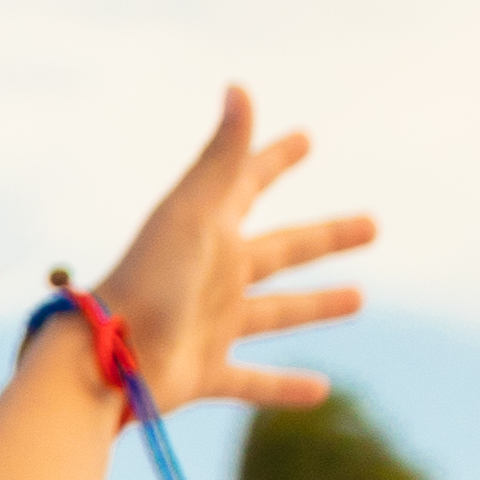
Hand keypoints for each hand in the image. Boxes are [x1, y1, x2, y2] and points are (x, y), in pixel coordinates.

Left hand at [76, 86, 375, 420]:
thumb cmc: (150, 280)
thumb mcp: (193, 214)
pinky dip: (285, 387)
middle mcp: (212, 276)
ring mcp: (208, 325)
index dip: (275, 159)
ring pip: (275, 313)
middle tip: (373, 225)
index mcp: (208, 231)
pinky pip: (252, 381)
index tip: (305, 139)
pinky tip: (321, 392)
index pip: (248, 184)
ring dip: (316, 305)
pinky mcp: (203, 373)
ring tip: (360, 298)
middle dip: (325, 237)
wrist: (106, 359)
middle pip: (281, 250)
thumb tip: (239, 87)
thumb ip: (222, 158)